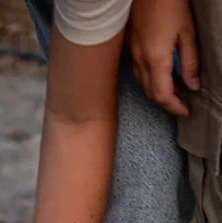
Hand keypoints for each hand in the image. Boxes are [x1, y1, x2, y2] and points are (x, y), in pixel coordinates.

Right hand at [128, 0, 198, 116]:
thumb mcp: (187, 31)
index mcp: (156, 58)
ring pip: (144, 84)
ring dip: (159, 90)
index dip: (175, 107)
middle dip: (168, 101)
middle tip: (183, 100)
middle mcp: (141, 60)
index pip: (163, 95)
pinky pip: (139, 72)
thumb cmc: (167, 2)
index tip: (186, 111)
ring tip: (175, 85)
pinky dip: (151, 79)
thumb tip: (193, 84)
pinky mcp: (130, 47)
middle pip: (152, 93)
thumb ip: (190, 61)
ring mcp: (133, 54)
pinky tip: (162, 71)